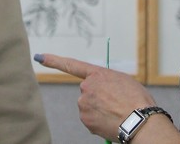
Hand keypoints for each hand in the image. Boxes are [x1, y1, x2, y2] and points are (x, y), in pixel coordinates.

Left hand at [35, 53, 154, 139]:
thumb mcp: (124, 82)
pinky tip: (111, 121)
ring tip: (116, 113)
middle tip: (115, 103)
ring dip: (99, 111)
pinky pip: (90, 120)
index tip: (39, 57)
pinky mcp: (85, 119)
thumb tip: (103, 92)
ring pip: (88, 107)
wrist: (140, 120)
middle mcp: (86, 87)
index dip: (54, 60)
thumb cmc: (137, 100)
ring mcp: (84, 104)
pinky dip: (98, 122)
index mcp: (97, 74)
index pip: (72, 65)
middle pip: (87, 92)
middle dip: (98, 98)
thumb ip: (108, 82)